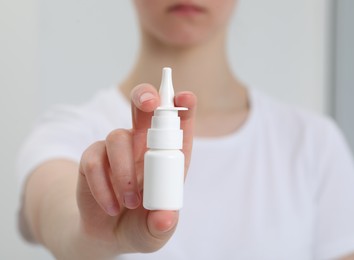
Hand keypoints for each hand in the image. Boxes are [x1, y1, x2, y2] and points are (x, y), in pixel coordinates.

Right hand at [77, 83, 195, 253]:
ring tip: (131, 202)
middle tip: (149, 103)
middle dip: (147, 97)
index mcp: (169, 155)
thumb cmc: (141, 226)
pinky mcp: (93, 159)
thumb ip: (163, 225)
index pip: (179, 124)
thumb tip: (163, 218)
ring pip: (118, 136)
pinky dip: (102, 185)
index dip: (184, 107)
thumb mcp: (156, 231)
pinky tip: (111, 206)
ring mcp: (117, 149)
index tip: (186, 98)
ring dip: (124, 170)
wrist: (108, 235)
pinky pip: (94, 160)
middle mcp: (143, 145)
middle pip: (144, 108)